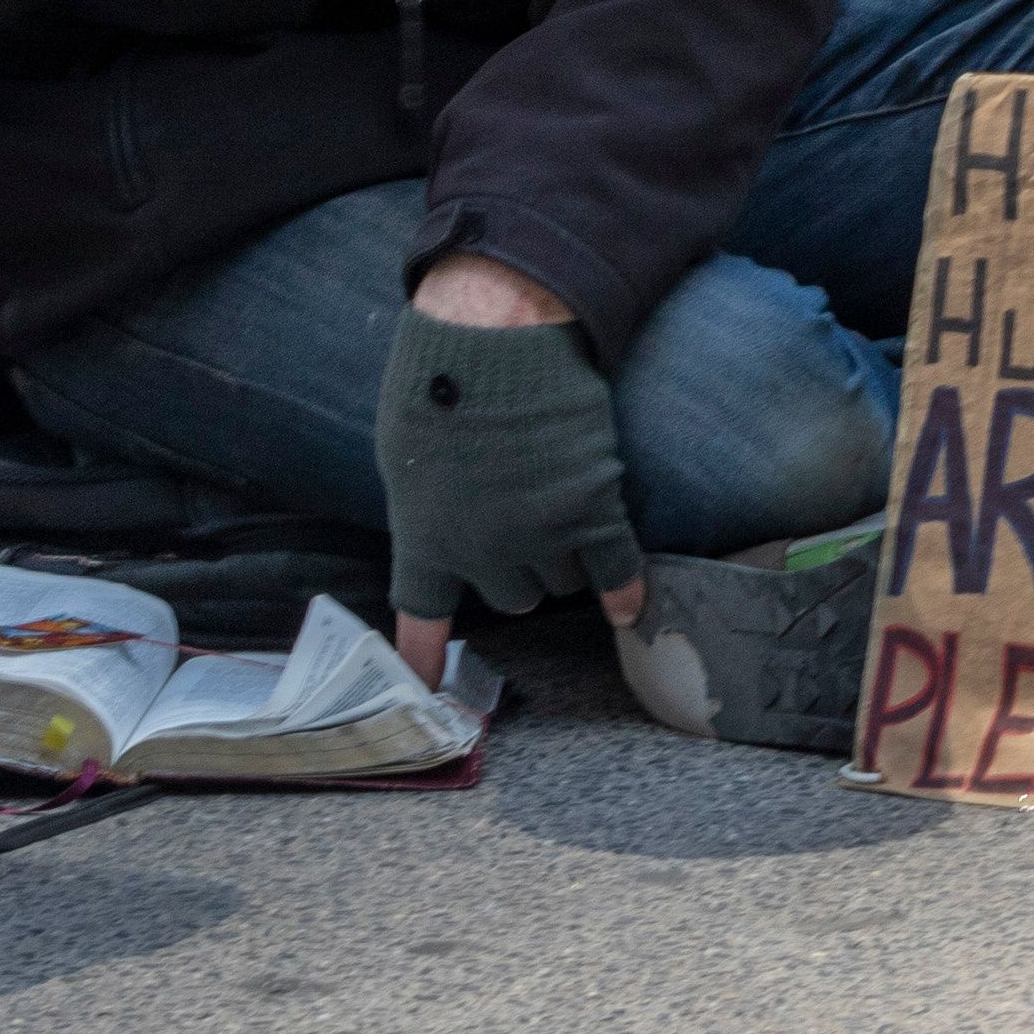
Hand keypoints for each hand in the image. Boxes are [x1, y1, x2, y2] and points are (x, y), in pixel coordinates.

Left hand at [378, 265, 646, 684]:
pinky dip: (624, 589)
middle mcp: (481, 554)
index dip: (427, 662)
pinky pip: (615, 572)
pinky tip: (629, 606)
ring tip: (557, 500)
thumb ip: (428, 511)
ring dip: (563, 551)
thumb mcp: (404, 457)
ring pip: (563, 578)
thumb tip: (454, 542)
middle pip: (513, 594)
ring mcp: (540, 537)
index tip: (432, 697)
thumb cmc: (436, 381)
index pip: (423, 620)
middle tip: (520, 516)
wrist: (495, 336)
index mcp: (424, 542)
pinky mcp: (592, 511)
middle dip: (518, 564)